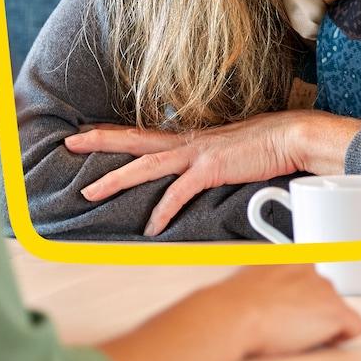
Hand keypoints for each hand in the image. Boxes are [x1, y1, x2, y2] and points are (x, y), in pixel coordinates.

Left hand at [64, 110, 360, 235]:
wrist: (291, 136)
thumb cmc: (265, 145)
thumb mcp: (229, 150)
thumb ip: (209, 159)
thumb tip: (198, 169)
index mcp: (190, 138)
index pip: (144, 134)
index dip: (115, 133)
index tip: (88, 131)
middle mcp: (187, 142)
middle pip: (134, 140)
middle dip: (99, 141)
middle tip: (68, 142)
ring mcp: (197, 154)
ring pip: (145, 165)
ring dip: (115, 178)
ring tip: (89, 190)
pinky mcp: (210, 169)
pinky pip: (178, 194)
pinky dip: (162, 211)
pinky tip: (150, 229)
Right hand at [209, 265, 360, 357]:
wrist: (236, 314)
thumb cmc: (235, 302)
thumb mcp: (248, 278)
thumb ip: (267, 280)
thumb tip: (266, 292)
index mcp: (290, 256)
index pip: (307, 277)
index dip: (300, 298)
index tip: (290, 309)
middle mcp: (311, 267)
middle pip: (322, 293)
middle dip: (311, 310)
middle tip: (289, 325)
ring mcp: (325, 288)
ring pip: (335, 310)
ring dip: (321, 323)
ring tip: (295, 335)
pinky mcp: (335, 311)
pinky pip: (354, 326)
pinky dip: (342, 336)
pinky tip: (323, 341)